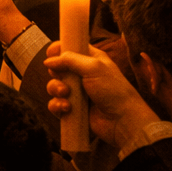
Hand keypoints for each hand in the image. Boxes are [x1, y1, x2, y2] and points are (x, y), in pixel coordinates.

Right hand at [44, 42, 158, 148]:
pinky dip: (57, 105)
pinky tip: (67, 108)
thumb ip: (69, 59)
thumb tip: (48, 61)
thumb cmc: (113, 91)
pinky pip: (55, 104)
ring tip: (66, 95)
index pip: (70, 48)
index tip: (51, 54)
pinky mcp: (73, 109)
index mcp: (90, 60)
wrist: (124, 122)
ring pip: (54, 86)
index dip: (58, 49)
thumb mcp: (93, 67)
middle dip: (55, 72)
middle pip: (58, 67)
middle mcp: (83, 75)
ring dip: (56, 89)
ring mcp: (78, 93)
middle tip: (61, 77)